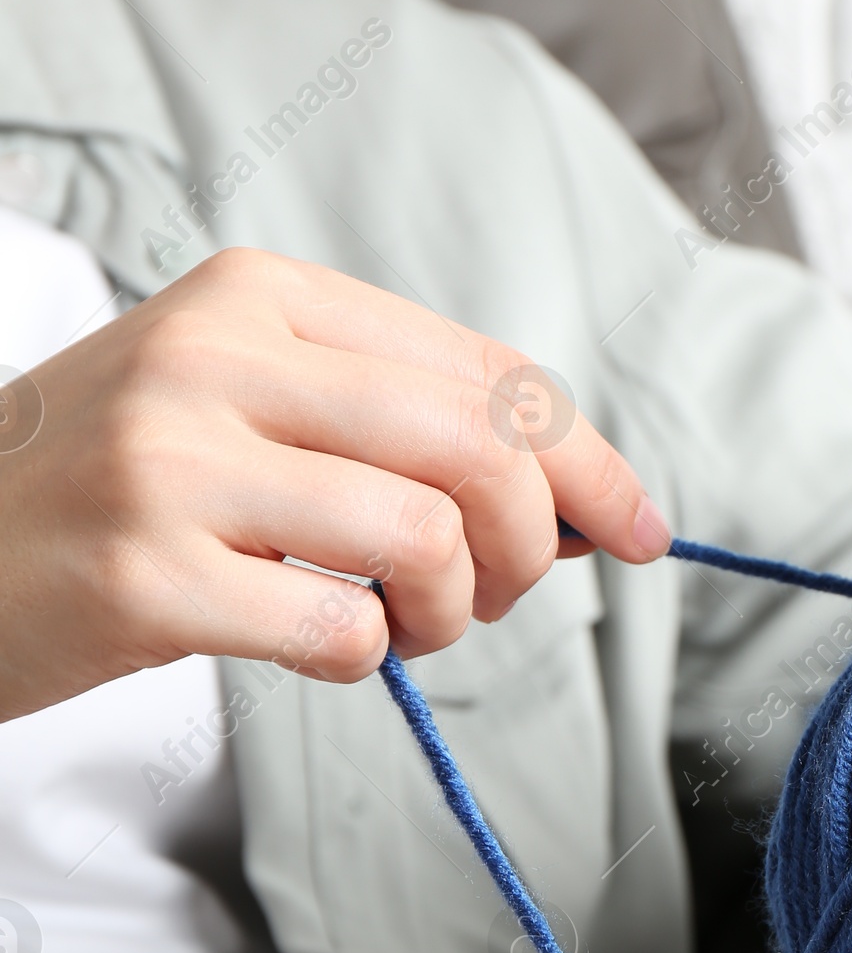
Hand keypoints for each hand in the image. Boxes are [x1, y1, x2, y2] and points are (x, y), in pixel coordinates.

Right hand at [0, 249, 668, 721]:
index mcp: (261, 294)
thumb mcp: (247, 407)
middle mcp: (216, 355)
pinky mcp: (140, 575)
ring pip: (425, 538)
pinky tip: (320, 645)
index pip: (482, 368)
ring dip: (450, 611)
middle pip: (478, 445)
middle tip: (497, 597)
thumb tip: (582, 504)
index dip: (585, 458)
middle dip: (536, 542)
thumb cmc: (114, 489)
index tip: (637, 530)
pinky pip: (340, 632)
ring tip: (403, 626)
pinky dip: (364, 659)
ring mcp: (170, 462)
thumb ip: (399, 431)